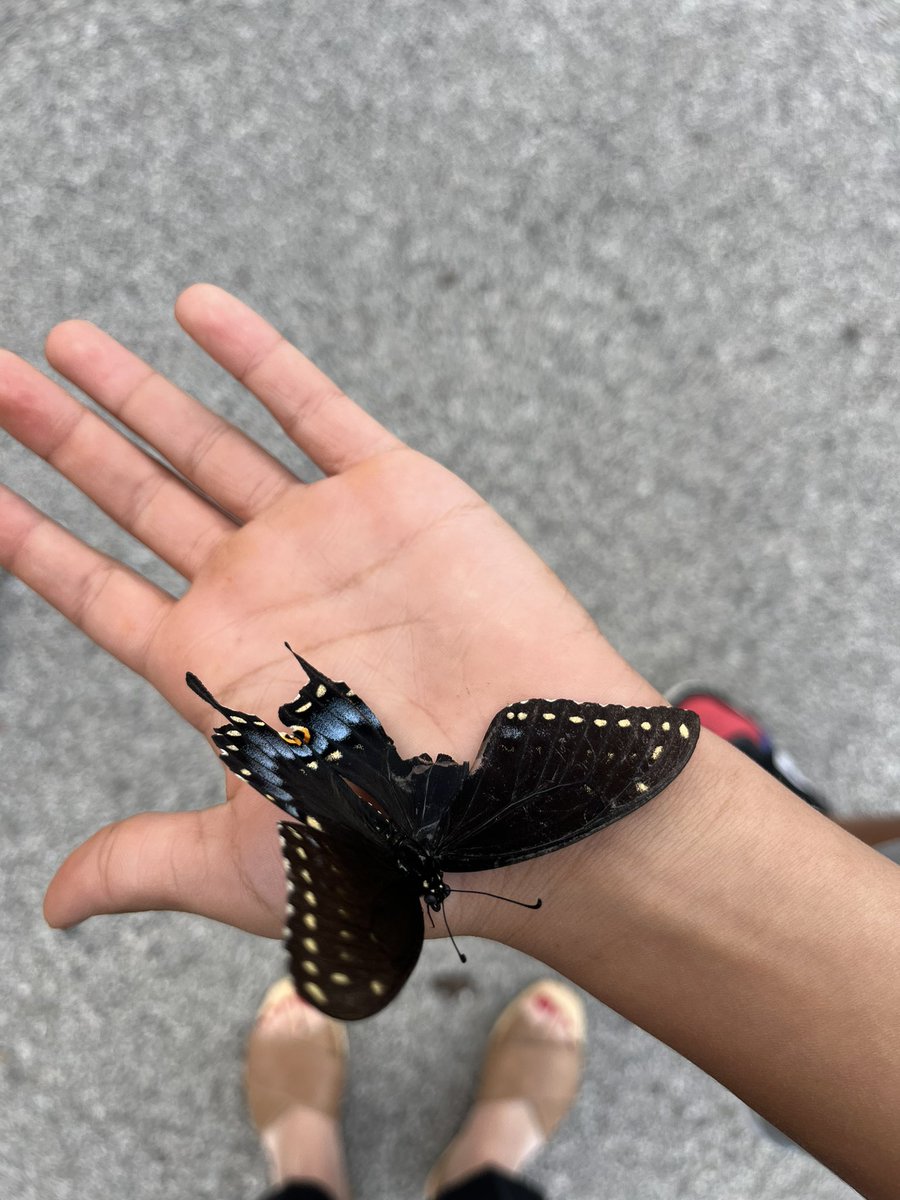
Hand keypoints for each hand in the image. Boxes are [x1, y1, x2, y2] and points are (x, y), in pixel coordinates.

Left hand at [0, 285, 657, 940]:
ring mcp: (321, 538)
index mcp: (215, 670)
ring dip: (137, 392)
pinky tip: (194, 308)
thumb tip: (58, 905)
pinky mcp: (392, 492)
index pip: (96, 589)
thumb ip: (147, 859)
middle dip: (64, 440)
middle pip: (136, 498)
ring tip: (67, 344)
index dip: (31, 540)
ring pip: (209, 442)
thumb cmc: (405, 843)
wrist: (537, 795)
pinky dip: (255, 356)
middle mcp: (260, 592)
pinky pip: (309, 406)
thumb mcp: (255, 863)